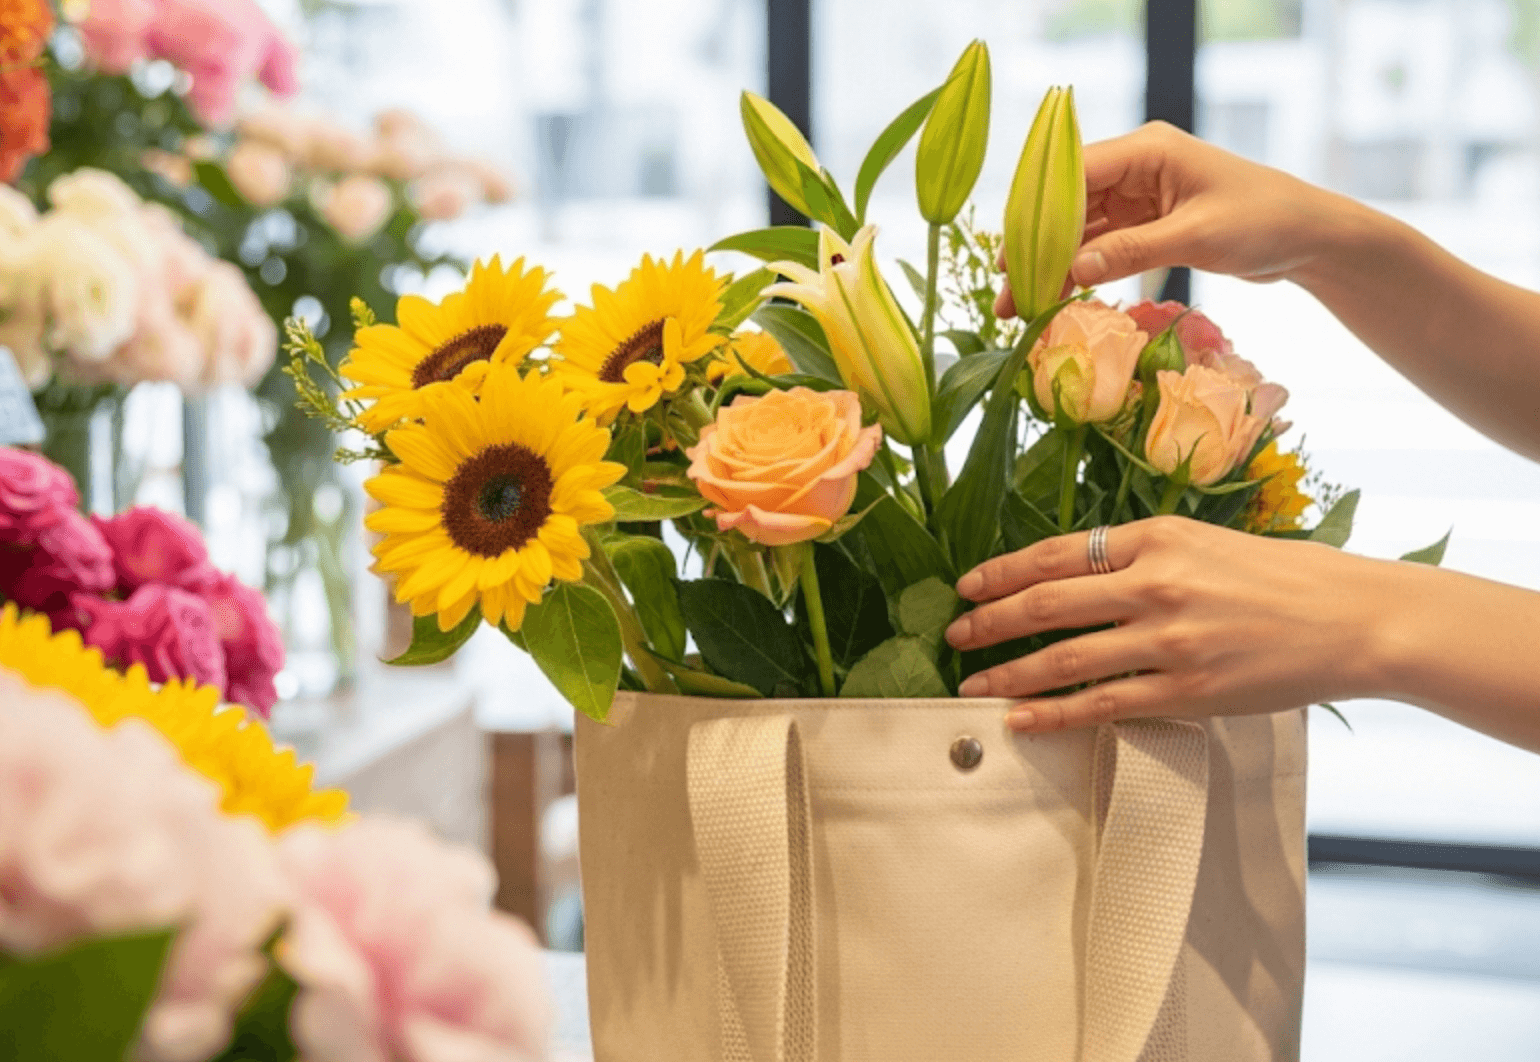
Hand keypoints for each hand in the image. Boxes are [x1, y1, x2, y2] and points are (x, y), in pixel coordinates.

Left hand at [942, 516, 1398, 730]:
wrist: (1352, 619)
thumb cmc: (1282, 577)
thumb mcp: (1205, 541)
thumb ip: (1141, 554)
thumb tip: (1073, 573)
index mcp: (1157, 537)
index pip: (1055, 554)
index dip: (1001, 573)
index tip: (966, 587)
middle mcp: (1155, 584)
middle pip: (1045, 603)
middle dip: (988, 622)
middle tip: (954, 637)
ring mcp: (1168, 641)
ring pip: (1063, 659)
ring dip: (1007, 674)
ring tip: (971, 685)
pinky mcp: (1186, 691)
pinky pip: (1102, 705)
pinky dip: (1053, 714)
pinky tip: (1021, 720)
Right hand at [994, 122, 1352, 317]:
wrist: (1308, 238)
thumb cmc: (1263, 222)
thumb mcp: (1195, 237)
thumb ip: (1131, 251)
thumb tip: (1073, 270)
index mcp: (1148, 150)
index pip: (1075, 173)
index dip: (1038, 214)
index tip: (1012, 255)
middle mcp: (1137, 167)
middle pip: (1069, 205)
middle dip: (1037, 247)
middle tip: (1007, 291)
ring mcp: (1140, 197)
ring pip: (1080, 231)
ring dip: (1053, 266)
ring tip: (1023, 306)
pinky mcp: (1147, 224)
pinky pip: (1101, 246)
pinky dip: (1080, 271)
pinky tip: (1057, 298)